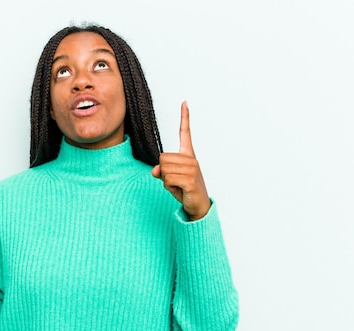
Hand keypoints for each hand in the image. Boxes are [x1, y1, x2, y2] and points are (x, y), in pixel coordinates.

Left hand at [151, 101, 210, 220]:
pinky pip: (168, 179)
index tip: (184, 102)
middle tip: (174, 180)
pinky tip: (179, 190)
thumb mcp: (169, 178)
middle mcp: (191, 159)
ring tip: (177, 185)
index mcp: (188, 155)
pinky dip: (169, 187)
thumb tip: (155, 169)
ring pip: (164, 169)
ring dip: (166, 180)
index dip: (184, 117)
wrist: (198, 205)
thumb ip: (160, 171)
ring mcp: (192, 169)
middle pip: (162, 158)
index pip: (185, 133)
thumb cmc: (184, 189)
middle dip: (163, 172)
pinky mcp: (190, 180)